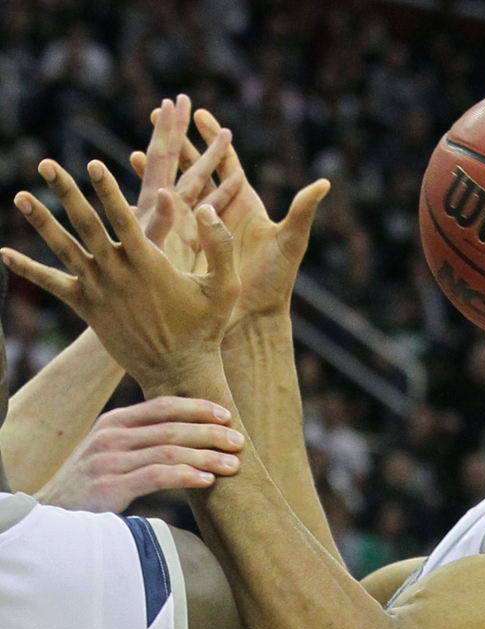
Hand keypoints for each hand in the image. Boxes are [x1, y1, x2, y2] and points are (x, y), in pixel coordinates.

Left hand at [2, 159, 238, 393]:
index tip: (94, 164)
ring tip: (21, 196)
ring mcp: (98, 292)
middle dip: (66, 192)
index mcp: (150, 265)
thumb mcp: (224, 286)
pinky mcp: (87, 309)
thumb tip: (203, 207)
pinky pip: (53, 285)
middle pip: (85, 225)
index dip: (107, 190)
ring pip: (64, 250)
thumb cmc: (205, 327)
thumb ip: (218, 244)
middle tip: (46, 164)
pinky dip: (28, 270)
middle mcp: (118, 274)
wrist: (178, 370)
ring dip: (41, 222)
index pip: (124, 219)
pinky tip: (4, 255)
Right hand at [34, 397, 245, 512]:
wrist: (50, 516)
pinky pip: (155, 477)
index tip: (227, 415)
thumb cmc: (91, 484)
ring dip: (206, 457)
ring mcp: (107, 461)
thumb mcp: (111, 451)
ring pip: (169, 451)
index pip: (164, 405)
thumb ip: (143, 439)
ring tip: (232, 464)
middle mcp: (110, 436)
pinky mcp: (107, 488)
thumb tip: (193, 434)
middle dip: (210, 433)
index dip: (198, 407)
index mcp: (114, 421)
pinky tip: (207, 480)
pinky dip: (186, 476)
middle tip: (239, 442)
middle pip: (172, 428)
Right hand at [134, 108, 328, 327]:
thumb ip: (303, 211)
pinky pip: (163, 221)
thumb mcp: (290, 243)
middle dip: (180, 143)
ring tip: (139, 148)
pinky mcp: (184, 249)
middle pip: (198, 169)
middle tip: (160, 115)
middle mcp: (222, 214)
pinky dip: (149, 203)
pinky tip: (130, 191)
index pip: (228, 163)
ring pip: (176, 191)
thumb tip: (325, 182)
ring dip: (159, 171)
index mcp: (245, 205)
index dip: (214, 137)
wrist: (252, 320)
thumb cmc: (274, 283)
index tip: (198, 112)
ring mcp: (201, 231)